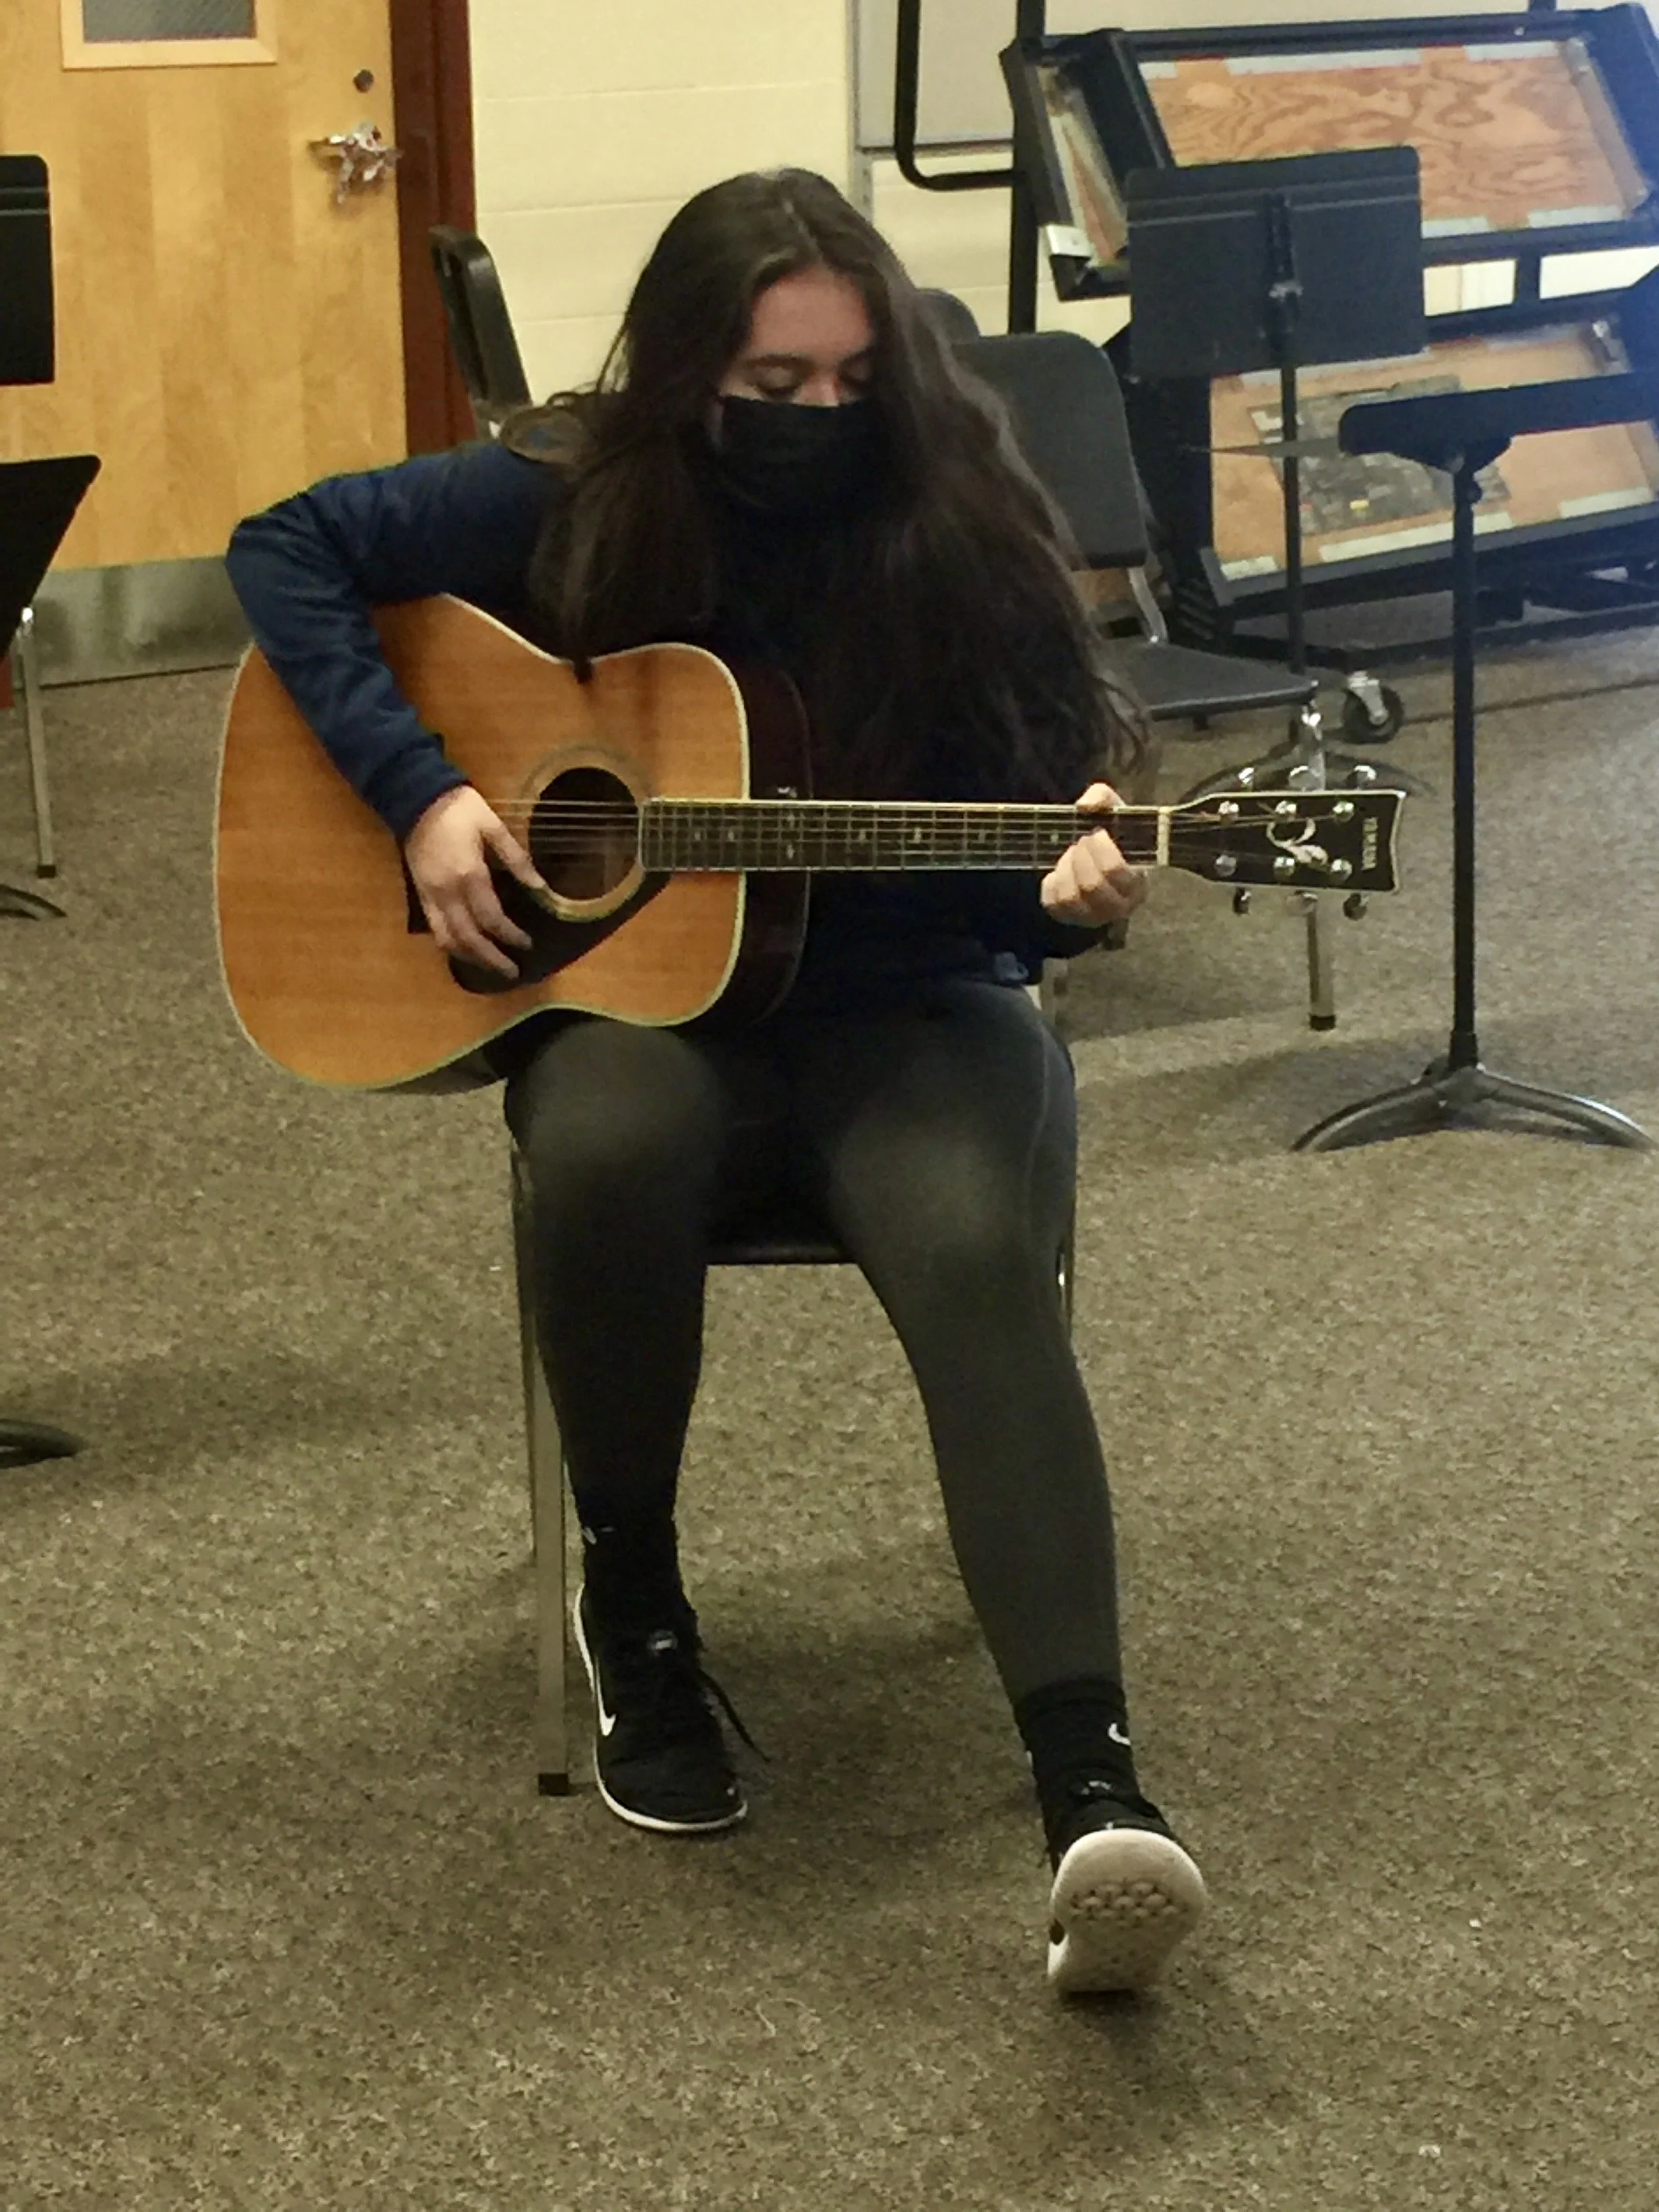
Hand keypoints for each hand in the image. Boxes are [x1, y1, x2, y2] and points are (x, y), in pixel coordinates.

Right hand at [403, 785, 548, 978]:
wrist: (415, 797)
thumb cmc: (459, 809)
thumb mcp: (493, 826)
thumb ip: (517, 859)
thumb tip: (541, 886)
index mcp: (469, 875)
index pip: (492, 918)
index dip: (511, 935)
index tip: (528, 943)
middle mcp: (447, 892)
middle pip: (469, 938)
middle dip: (492, 958)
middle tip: (512, 971)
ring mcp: (430, 896)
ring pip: (448, 939)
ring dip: (470, 958)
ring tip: (490, 966)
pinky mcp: (420, 895)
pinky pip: (435, 929)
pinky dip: (451, 945)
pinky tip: (465, 950)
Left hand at [1041, 781, 1148, 926]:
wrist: (1099, 855)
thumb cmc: (1112, 835)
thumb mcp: (1112, 809)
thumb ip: (1102, 797)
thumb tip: (1085, 806)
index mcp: (1138, 882)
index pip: (1115, 870)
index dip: (1100, 848)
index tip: (1096, 833)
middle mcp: (1119, 906)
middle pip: (1092, 885)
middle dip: (1081, 857)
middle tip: (1081, 842)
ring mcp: (1094, 916)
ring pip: (1071, 897)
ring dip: (1066, 869)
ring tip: (1071, 855)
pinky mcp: (1070, 918)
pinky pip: (1053, 904)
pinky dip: (1052, 883)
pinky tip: (1060, 871)